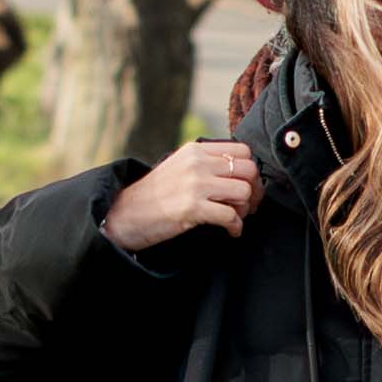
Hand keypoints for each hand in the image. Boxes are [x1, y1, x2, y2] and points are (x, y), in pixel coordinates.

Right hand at [107, 134, 277, 251]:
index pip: (242, 150)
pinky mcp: (192, 208)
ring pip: (243, 192)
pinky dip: (236, 227)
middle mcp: (197, 163)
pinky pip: (231, 216)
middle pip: (248, 170)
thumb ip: (206, 163)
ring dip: (246, 209)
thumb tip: (242, 172)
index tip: (248, 185)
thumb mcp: (180, 166)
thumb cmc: (156, 194)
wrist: (126, 213)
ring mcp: (195, 184)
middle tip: (249, 205)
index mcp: (195, 150)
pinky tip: (231, 231)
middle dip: (255, 190)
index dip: (250, 170)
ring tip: (237, 218)